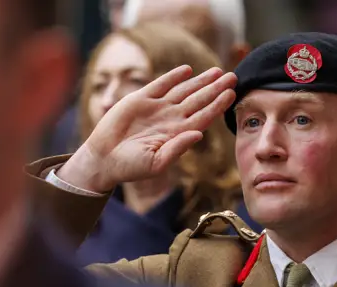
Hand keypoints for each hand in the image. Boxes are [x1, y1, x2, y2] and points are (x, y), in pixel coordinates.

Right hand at [58, 65, 236, 191]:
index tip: (231, 94)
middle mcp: (172, 119)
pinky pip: (161, 84)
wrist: (104, 159)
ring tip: (217, 71)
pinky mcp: (141, 99)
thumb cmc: (131, 166)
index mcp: (179, 134)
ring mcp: (158, 108)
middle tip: (233, 76)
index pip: (204, 116)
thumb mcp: (157, 162)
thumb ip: (177, 148)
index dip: (218, 105)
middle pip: (199, 100)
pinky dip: (173, 77)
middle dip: (215, 88)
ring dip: (200, 80)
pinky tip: (187, 70)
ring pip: (184, 90)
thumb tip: (199, 134)